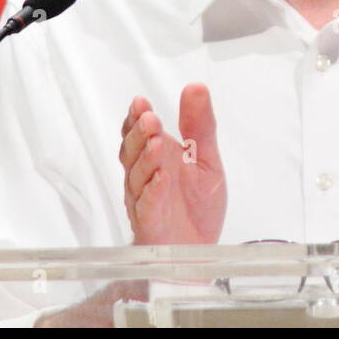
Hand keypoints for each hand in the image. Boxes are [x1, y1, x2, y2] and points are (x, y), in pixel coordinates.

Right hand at [119, 83, 225, 245]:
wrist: (199, 251)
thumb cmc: (196, 206)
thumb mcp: (206, 159)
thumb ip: (199, 126)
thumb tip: (196, 87)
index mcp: (157, 157)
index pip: (139, 132)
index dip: (136, 117)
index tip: (140, 102)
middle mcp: (145, 175)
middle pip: (132, 151)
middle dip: (140, 134)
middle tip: (150, 119)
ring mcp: (144, 199)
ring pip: (136, 176)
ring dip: (146, 158)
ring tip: (157, 143)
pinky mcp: (150, 223)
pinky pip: (147, 206)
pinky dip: (153, 192)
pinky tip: (161, 179)